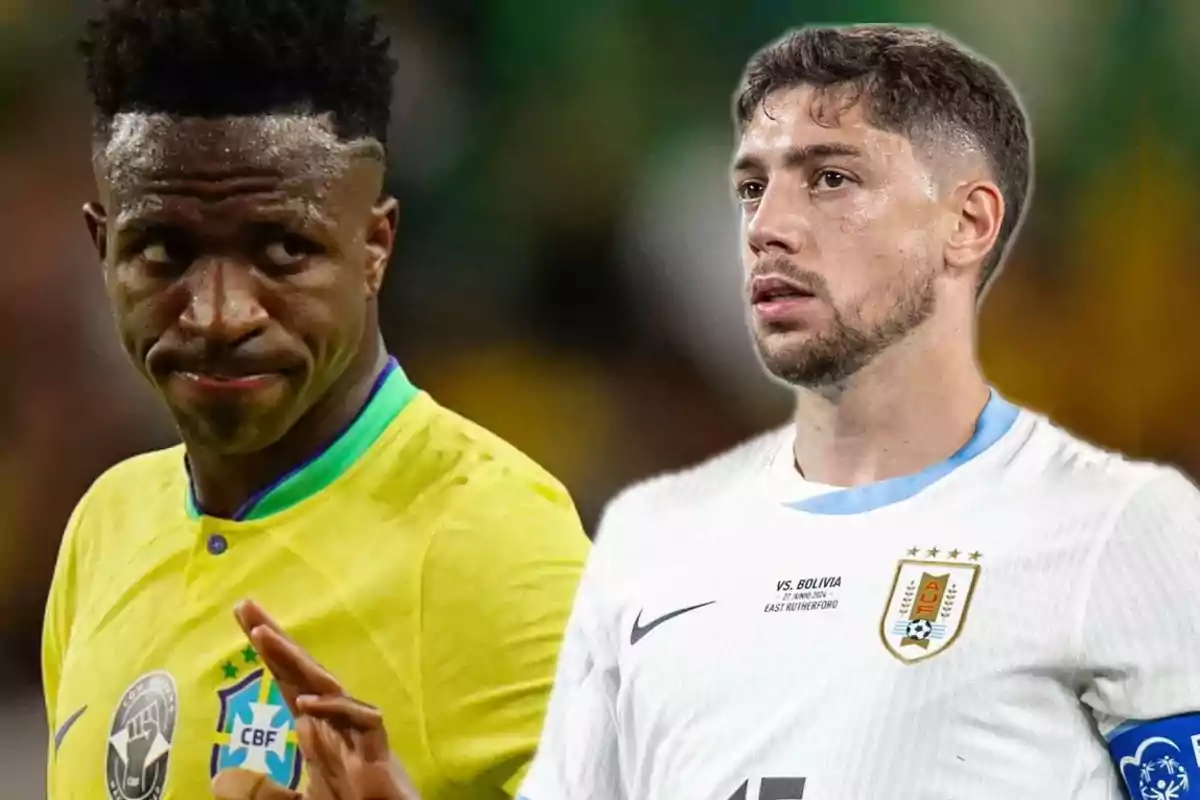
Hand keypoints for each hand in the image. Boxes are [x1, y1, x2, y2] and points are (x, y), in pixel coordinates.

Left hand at [211, 600, 420, 799]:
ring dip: (297, 661)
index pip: (288, 680)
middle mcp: (335, 724)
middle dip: (276, 638)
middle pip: (303, 672)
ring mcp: (357, 737)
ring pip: (327, 687)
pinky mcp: (378, 756)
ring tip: (264, 636)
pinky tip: (305, 704)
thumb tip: (220, 777)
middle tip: (246, 606)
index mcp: (316, 730)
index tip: (244, 615)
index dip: (268, 650)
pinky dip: (335, 710)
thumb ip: (261, 794)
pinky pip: (362, 722)